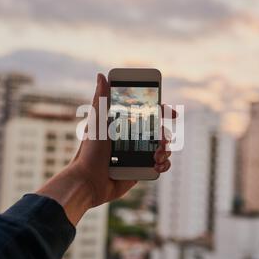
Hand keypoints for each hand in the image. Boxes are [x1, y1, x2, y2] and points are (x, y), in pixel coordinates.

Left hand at [37, 73, 173, 225]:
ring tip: (157, 155)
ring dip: (166, 150)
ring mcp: (138, 155)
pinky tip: (158, 165)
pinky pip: (159, 166)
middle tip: (161, 140)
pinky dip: (164, 165)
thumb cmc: (89, 152)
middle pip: (159, 132)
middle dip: (165, 135)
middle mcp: (132, 140)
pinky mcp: (140, 171)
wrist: (88, 182)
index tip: (170, 113)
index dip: (161, 111)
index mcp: (123, 126)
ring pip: (162, 149)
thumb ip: (100, 99)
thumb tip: (101, 75)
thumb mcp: (96, 123)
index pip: (147, 114)